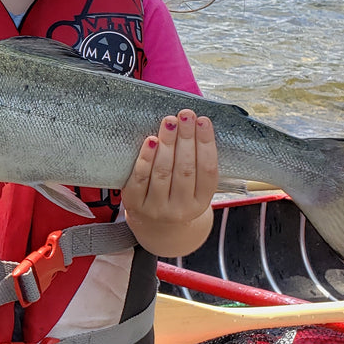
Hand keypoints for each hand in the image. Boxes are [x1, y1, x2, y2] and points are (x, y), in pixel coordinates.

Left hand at [121, 109, 216, 257]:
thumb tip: (197, 125)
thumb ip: (198, 165)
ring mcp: (156, 208)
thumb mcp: (195, 190)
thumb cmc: (178, 198)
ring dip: (167, 142)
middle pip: (185, 169)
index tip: (204, 121)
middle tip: (186, 115)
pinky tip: (151, 140)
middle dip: (186, 138)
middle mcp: (180, 209)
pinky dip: (146, 157)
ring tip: (170, 121)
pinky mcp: (135, 203)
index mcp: (200, 203)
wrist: (156, 229)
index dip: (207, 145)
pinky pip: (140, 177)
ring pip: (163, 171)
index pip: (208, 171)